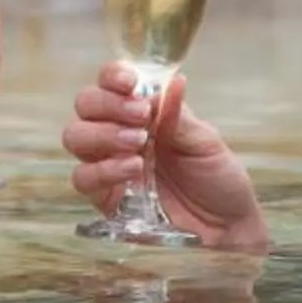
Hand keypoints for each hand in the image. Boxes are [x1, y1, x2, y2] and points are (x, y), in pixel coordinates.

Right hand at [63, 65, 268, 251]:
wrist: (226, 227)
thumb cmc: (218, 178)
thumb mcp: (205, 142)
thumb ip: (179, 116)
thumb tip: (172, 82)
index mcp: (142, 111)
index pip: (111, 82)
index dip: (113, 75)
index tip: (131, 82)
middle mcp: (118, 132)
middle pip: (85, 104)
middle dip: (108, 104)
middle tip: (141, 116)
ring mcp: (108, 164)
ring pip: (75, 136)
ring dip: (103, 134)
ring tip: (138, 144)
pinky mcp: (105, 197)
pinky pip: (83, 178)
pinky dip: (104, 169)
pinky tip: (133, 169)